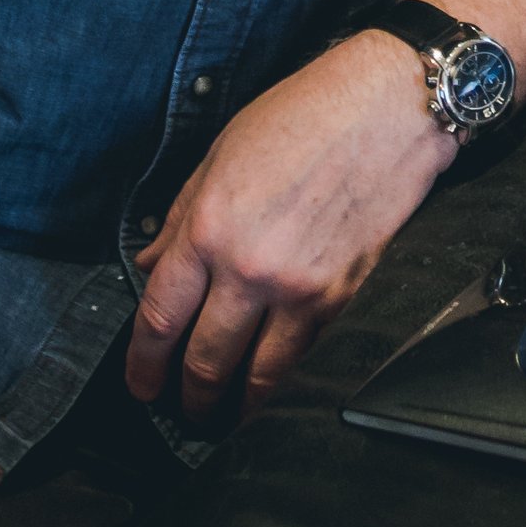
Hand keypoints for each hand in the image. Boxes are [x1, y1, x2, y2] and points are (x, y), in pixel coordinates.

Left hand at [126, 33, 447, 425]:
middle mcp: (249, 267)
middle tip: (177, 409)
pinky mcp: (340, 296)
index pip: (159, 318)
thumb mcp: (220, 155)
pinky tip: (268, 385)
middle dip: (185, 396)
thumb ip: (181, 218)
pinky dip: (280, 379)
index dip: (142, 363)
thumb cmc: (302, 116)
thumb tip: (149, 268)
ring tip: (221, 416)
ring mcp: (299, 288)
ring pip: (256, 375)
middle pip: (204, 360)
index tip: (139, 384)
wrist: (387, 110)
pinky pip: (301, 355)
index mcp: (208, 228)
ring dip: (233, 405)